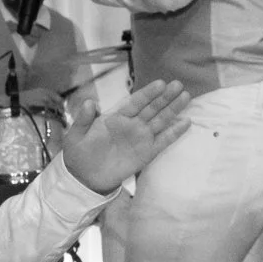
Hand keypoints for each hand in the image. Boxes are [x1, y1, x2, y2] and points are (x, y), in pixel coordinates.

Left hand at [61, 80, 193, 192]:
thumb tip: (90, 102)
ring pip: (160, 121)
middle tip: (178, 85)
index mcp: (116, 118)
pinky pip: (163, 142)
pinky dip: (174, 133)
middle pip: (152, 108)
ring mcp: (140, 139)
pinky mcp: (146, 154)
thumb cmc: (78, 153)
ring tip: (186, 96)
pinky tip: (186, 122)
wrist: (84, 178)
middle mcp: (132, 125)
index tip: (160, 83)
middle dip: (165, 97)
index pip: (135, 102)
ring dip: (173, 110)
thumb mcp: (76, 135)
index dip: (147, 93)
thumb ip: (84, 118)